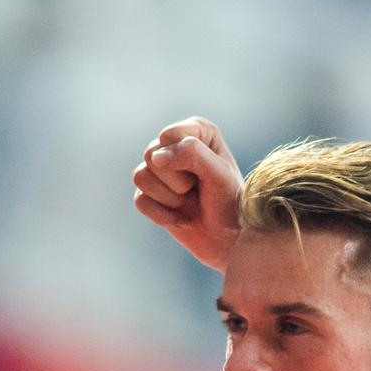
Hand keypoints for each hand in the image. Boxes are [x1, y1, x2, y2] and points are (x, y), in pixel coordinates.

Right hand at [133, 117, 242, 270]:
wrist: (228, 240)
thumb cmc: (230, 203)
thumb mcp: (220, 174)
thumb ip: (191, 154)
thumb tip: (155, 157)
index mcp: (197, 130)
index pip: (169, 136)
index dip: (184, 160)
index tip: (206, 175)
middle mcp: (175, 144)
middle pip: (151, 156)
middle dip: (177, 182)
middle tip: (198, 190)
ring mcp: (159, 170)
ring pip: (141, 177)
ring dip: (170, 199)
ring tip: (190, 203)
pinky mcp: (149, 194)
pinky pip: (140, 201)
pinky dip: (163, 215)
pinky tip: (182, 218)